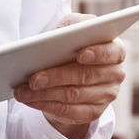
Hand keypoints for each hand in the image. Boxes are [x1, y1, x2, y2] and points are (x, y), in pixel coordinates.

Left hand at [12, 13, 126, 138]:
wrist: (70, 68)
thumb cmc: (71, 43)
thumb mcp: (71, 28)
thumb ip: (71, 27)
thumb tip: (57, 37)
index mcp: (115, 49)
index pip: (113, 52)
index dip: (98, 53)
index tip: (80, 54)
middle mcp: (115, 73)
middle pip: (86, 76)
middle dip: (57, 77)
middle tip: (33, 79)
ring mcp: (106, 95)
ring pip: (74, 96)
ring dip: (45, 95)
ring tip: (23, 91)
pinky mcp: (94, 112)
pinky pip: (69, 112)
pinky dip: (47, 106)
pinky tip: (31, 101)